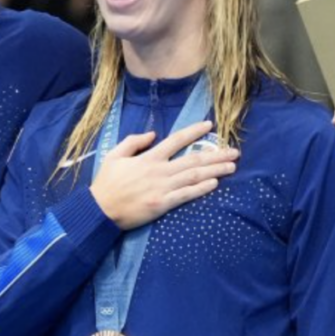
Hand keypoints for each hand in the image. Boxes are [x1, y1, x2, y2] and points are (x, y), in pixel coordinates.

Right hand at [90, 120, 238, 229]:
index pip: (176, 140)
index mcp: (149, 157)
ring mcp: (162, 187)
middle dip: (216, 154)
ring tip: (232, 166)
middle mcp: (159, 170)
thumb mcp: (114, 155)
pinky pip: (187, 194)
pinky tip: (215, 183)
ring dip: (216, 170)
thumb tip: (152, 134)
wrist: (100, 209)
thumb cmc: (106, 184)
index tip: (210, 125)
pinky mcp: (162, 204)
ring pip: (194, 176)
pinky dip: (202, 188)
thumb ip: (133, 142)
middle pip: (193, 159)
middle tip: (235, 152)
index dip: (194, 132)